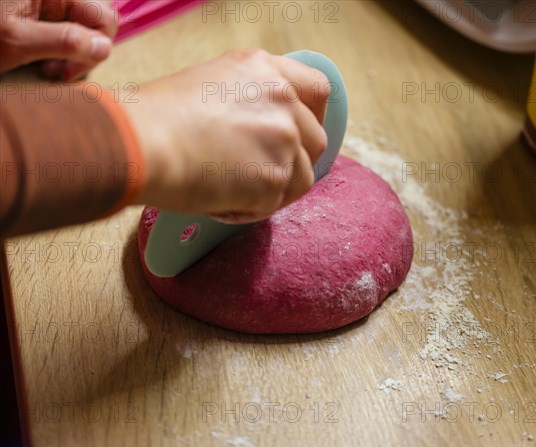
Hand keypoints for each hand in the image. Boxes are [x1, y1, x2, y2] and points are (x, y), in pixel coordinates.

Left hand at [0, 0, 117, 80]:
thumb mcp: (17, 40)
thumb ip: (65, 41)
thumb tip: (104, 48)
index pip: (104, 19)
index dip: (95, 48)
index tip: (68, 72)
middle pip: (97, 25)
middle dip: (83, 52)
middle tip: (56, 72)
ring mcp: (49, 2)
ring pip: (85, 31)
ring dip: (72, 55)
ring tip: (48, 67)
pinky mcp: (41, 12)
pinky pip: (68, 32)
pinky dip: (60, 50)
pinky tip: (42, 59)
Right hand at [125, 49, 330, 223]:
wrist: (139, 142)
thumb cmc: (155, 116)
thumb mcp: (211, 85)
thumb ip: (249, 101)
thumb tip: (257, 131)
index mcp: (265, 70)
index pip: (318, 91)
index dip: (313, 118)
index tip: (300, 136)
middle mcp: (283, 101)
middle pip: (315, 140)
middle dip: (294, 161)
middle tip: (260, 174)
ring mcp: (283, 140)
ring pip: (302, 177)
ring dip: (273, 189)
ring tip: (230, 190)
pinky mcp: (274, 179)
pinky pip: (274, 204)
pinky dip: (249, 209)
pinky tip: (218, 202)